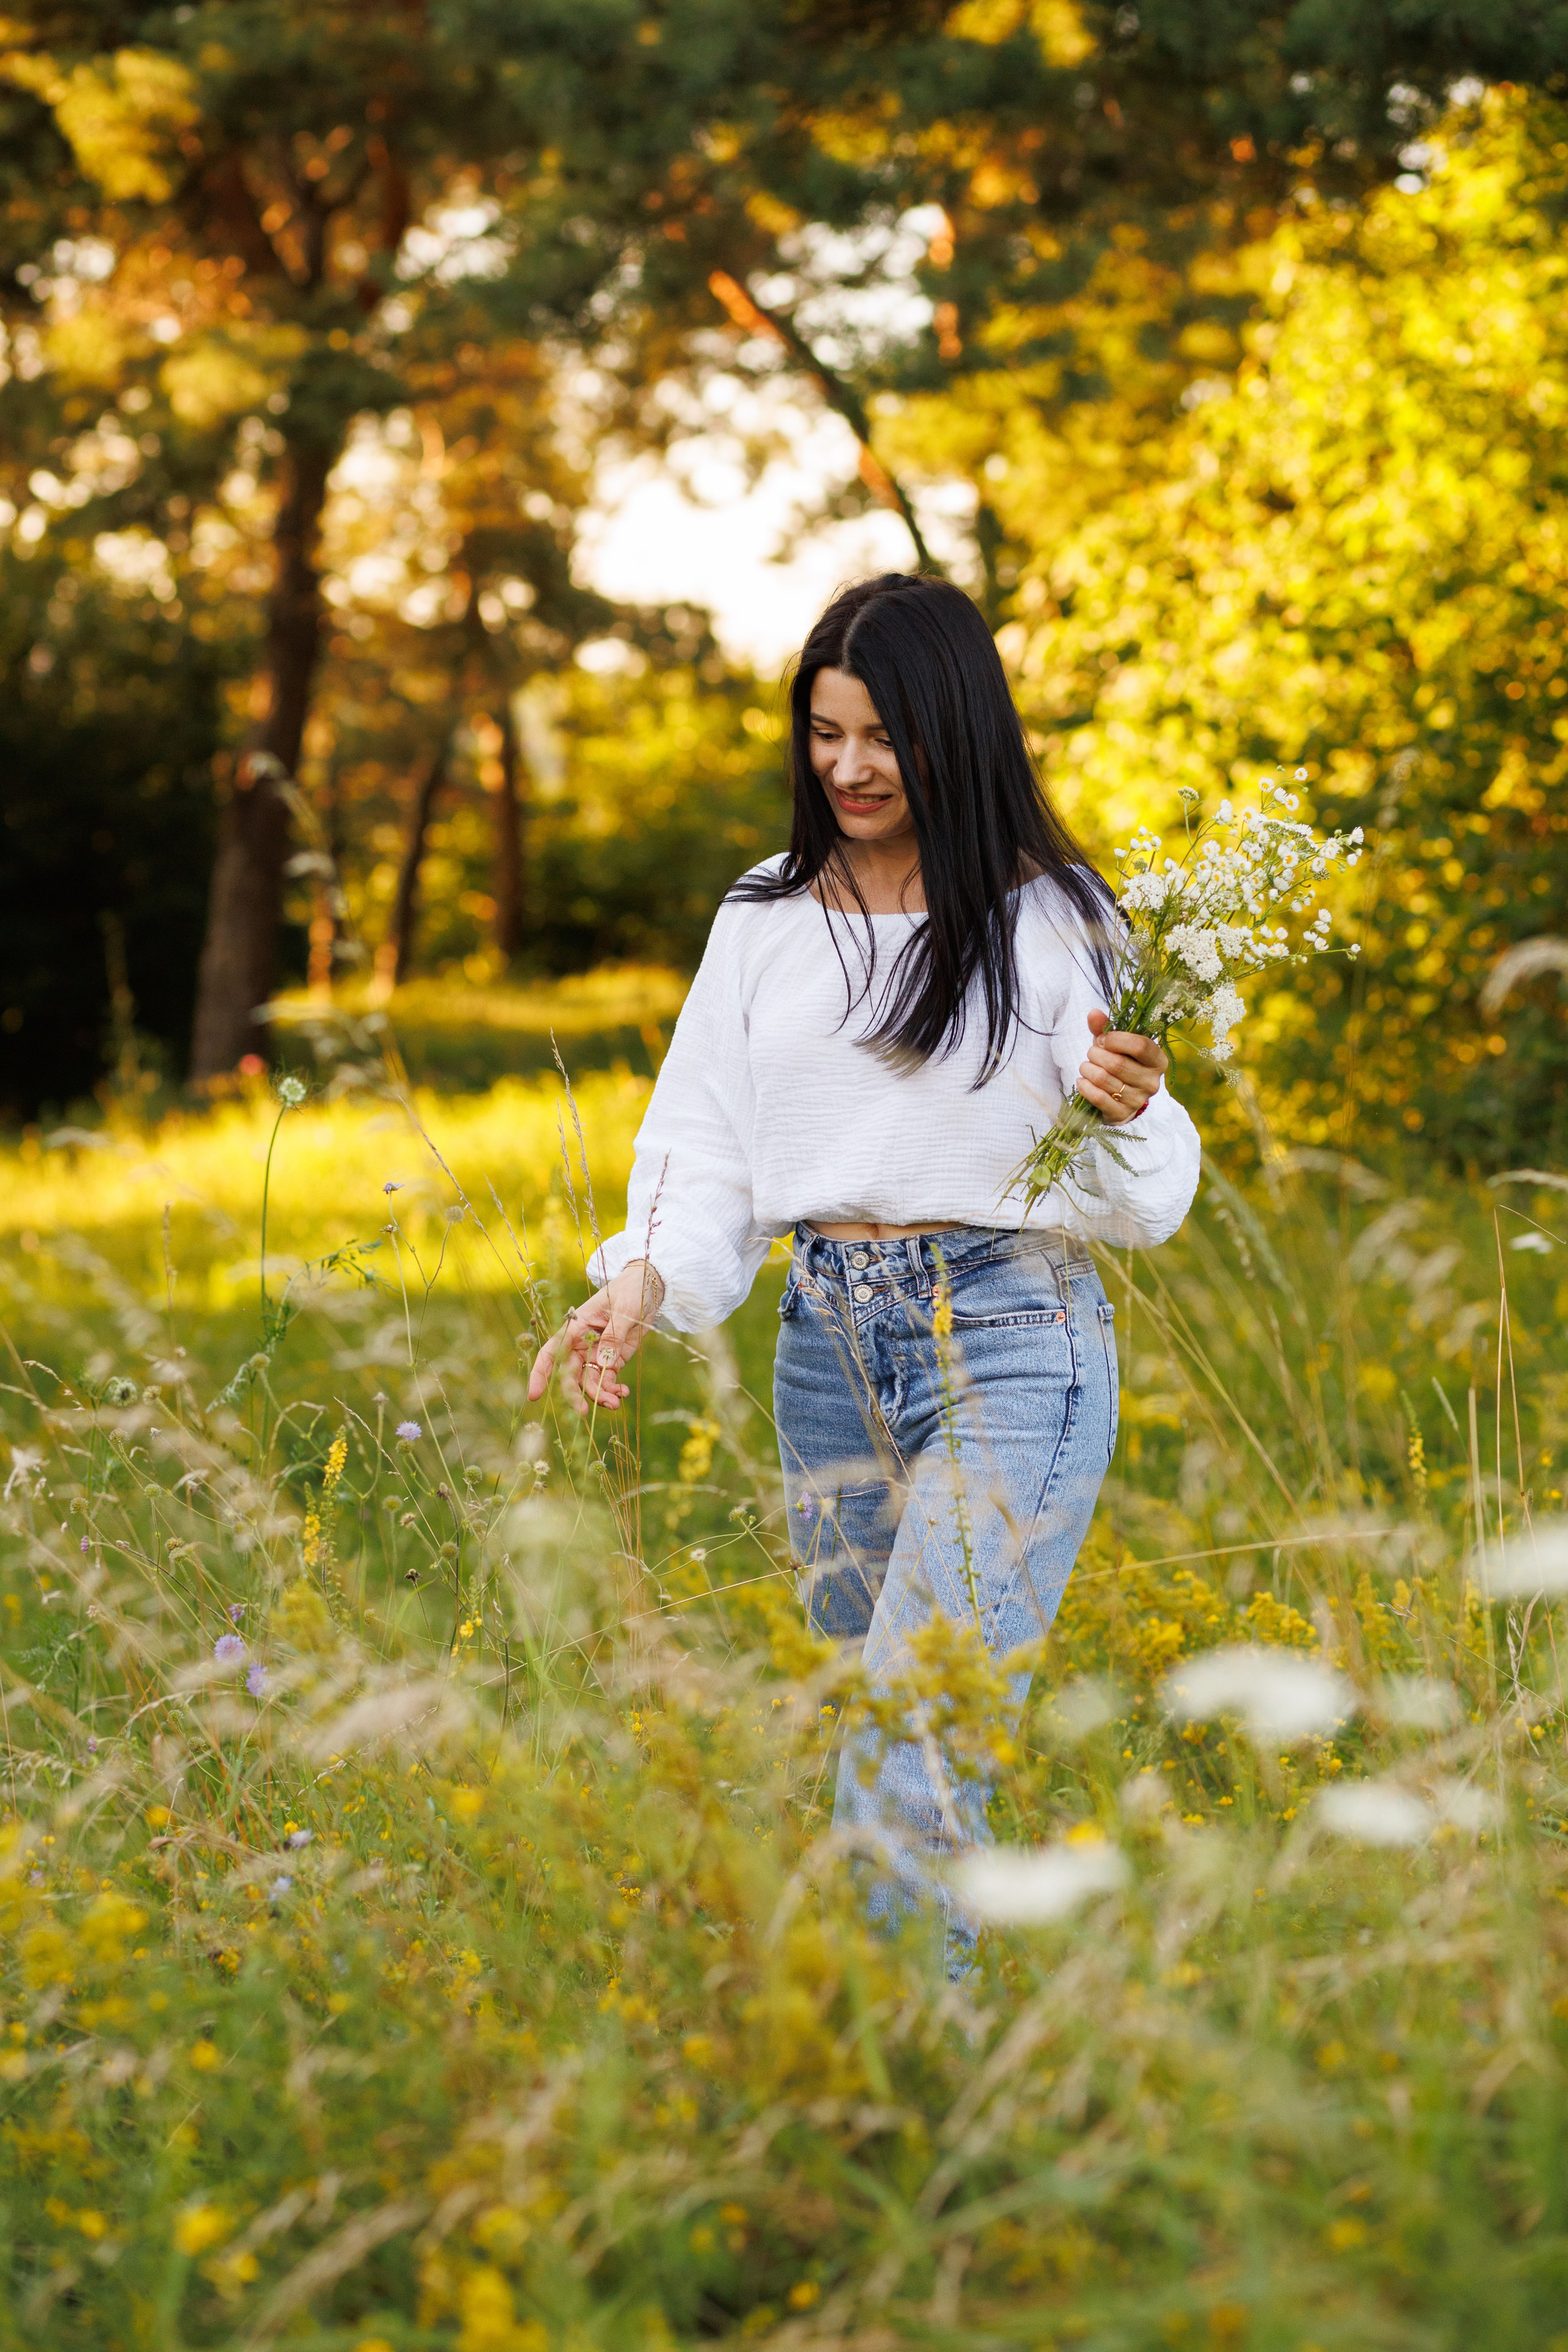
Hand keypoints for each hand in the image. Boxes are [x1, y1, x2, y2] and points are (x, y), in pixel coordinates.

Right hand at [526, 1260, 664, 1415]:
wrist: (648, 1289)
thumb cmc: (630, 1292)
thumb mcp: (623, 1311)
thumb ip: (612, 1337)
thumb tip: (602, 1363)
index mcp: (576, 1327)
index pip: (551, 1352)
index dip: (540, 1373)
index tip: (534, 1395)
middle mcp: (581, 1344)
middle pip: (570, 1374)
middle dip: (575, 1394)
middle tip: (584, 1411)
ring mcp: (596, 1353)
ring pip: (589, 1382)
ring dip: (599, 1395)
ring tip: (615, 1403)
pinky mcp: (612, 1360)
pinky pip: (607, 1380)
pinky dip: (613, 1390)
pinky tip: (623, 1392)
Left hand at [1078, 1011, 1167, 1124]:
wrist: (1118, 1098)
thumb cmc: (1117, 1062)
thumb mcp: (1113, 1044)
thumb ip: (1105, 1028)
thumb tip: (1093, 1013)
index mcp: (1157, 1060)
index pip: (1140, 1046)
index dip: (1116, 1039)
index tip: (1102, 1039)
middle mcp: (1152, 1082)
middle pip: (1118, 1063)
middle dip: (1096, 1054)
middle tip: (1091, 1053)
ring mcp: (1138, 1100)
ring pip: (1104, 1079)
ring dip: (1087, 1069)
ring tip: (1086, 1066)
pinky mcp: (1122, 1114)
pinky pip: (1098, 1097)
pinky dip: (1085, 1086)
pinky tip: (1082, 1080)